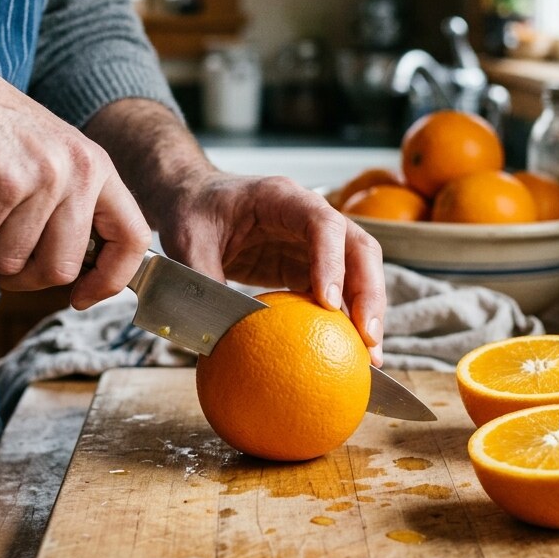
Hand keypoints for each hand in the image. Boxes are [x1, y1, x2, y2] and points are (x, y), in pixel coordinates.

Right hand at [0, 37, 149, 306]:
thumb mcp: (46, 160)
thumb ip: (67, 209)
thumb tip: (76, 276)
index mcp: (97, 168)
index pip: (133, 239)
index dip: (110, 279)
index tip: (80, 298)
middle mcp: (78, 171)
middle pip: (60, 268)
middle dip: (17, 277)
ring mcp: (41, 176)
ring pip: (8, 262)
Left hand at [84, 101, 386, 362]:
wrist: (193, 199)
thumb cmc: (192, 211)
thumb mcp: (188, 241)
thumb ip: (202, 281)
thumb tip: (211, 335)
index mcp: (282, 198)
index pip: (322, 224)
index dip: (331, 261)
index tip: (328, 302)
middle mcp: (311, 216)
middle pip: (359, 249)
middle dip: (369, 294)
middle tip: (368, 339)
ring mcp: (315, 242)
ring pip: (359, 272)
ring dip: (367, 313)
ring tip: (370, 359)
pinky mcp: (309, 266)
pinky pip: (338, 293)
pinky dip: (346, 322)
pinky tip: (347, 357)